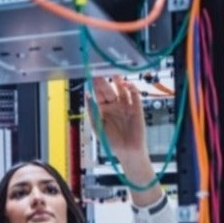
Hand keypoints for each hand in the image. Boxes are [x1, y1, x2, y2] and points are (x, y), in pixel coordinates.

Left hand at [87, 76, 162, 205]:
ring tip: (113, 72)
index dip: (94, 84)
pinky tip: (125, 84)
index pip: (97, 93)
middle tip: (100, 70)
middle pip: (108, 88)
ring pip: (121, 88)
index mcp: (102, 109)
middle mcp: (114, 105)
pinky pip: (134, 94)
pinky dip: (131, 88)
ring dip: (117, 80)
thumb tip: (87, 95)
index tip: (90, 75)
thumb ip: (92, 111)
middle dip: (104, 79)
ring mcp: (125, 105)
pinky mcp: (137, 107)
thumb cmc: (111, 142)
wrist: (128, 152)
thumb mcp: (97, 127)